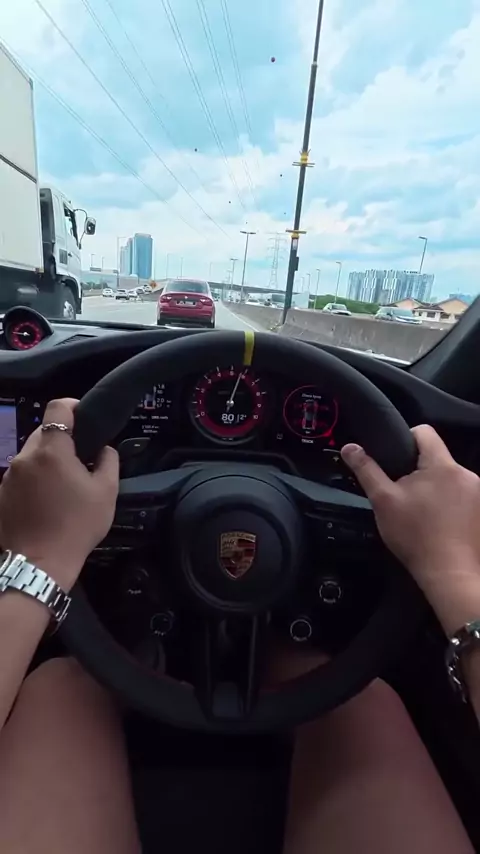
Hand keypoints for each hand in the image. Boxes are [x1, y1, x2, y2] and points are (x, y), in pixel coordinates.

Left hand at [0, 398, 118, 589]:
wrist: (38, 564)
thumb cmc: (76, 527)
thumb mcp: (106, 494)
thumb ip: (108, 462)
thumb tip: (103, 450)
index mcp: (52, 451)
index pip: (57, 408)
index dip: (72, 406)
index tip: (84, 417)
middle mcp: (25, 457)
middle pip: (42, 432)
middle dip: (61, 440)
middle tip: (79, 460)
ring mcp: (9, 476)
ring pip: (30, 455)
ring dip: (46, 461)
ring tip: (62, 485)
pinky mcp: (1, 493)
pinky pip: (20, 475)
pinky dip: (34, 479)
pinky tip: (45, 501)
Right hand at [341, 425, 479, 598]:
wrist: (450, 574)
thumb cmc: (416, 536)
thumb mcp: (383, 501)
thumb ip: (366, 470)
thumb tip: (350, 448)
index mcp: (442, 465)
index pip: (424, 432)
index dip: (405, 438)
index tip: (394, 458)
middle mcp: (466, 474)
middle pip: (436, 458)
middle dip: (418, 470)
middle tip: (402, 492)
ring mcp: (477, 493)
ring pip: (448, 478)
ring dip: (434, 487)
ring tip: (419, 511)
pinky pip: (460, 495)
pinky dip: (448, 503)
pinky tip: (437, 522)